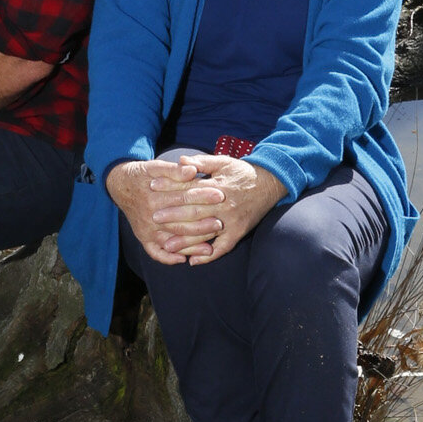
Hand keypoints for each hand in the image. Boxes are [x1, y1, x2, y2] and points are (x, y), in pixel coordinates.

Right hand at [106, 157, 212, 264]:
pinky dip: (168, 258)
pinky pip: (155, 252)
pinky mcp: (142, 237)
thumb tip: (192, 170)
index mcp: (154, 197)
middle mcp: (150, 216)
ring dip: (190, 246)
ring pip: (171, 241)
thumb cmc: (142, 174)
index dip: (202, 196)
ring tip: (209, 248)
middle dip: (201, 225)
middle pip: (180, 223)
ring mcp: (146, 229)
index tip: (220, 196)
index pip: (183, 198)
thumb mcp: (155, 166)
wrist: (120, 184)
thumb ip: (174, 170)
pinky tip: (183, 259)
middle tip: (219, 224)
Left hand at [149, 154, 284, 263]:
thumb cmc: (242, 172)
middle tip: (153, 217)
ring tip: (166, 245)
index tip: (153, 187)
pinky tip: (193, 261)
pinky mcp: (239, 232)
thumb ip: (201, 161)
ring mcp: (232, 221)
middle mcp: (224, 205)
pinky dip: (209, 256)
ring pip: (205, 233)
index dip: (170, 186)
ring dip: (186, 241)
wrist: (270, 183)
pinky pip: (223, 248)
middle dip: (173, 215)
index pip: (190, 187)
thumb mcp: (223, 161)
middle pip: (194, 211)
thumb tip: (181, 160)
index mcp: (218, 186)